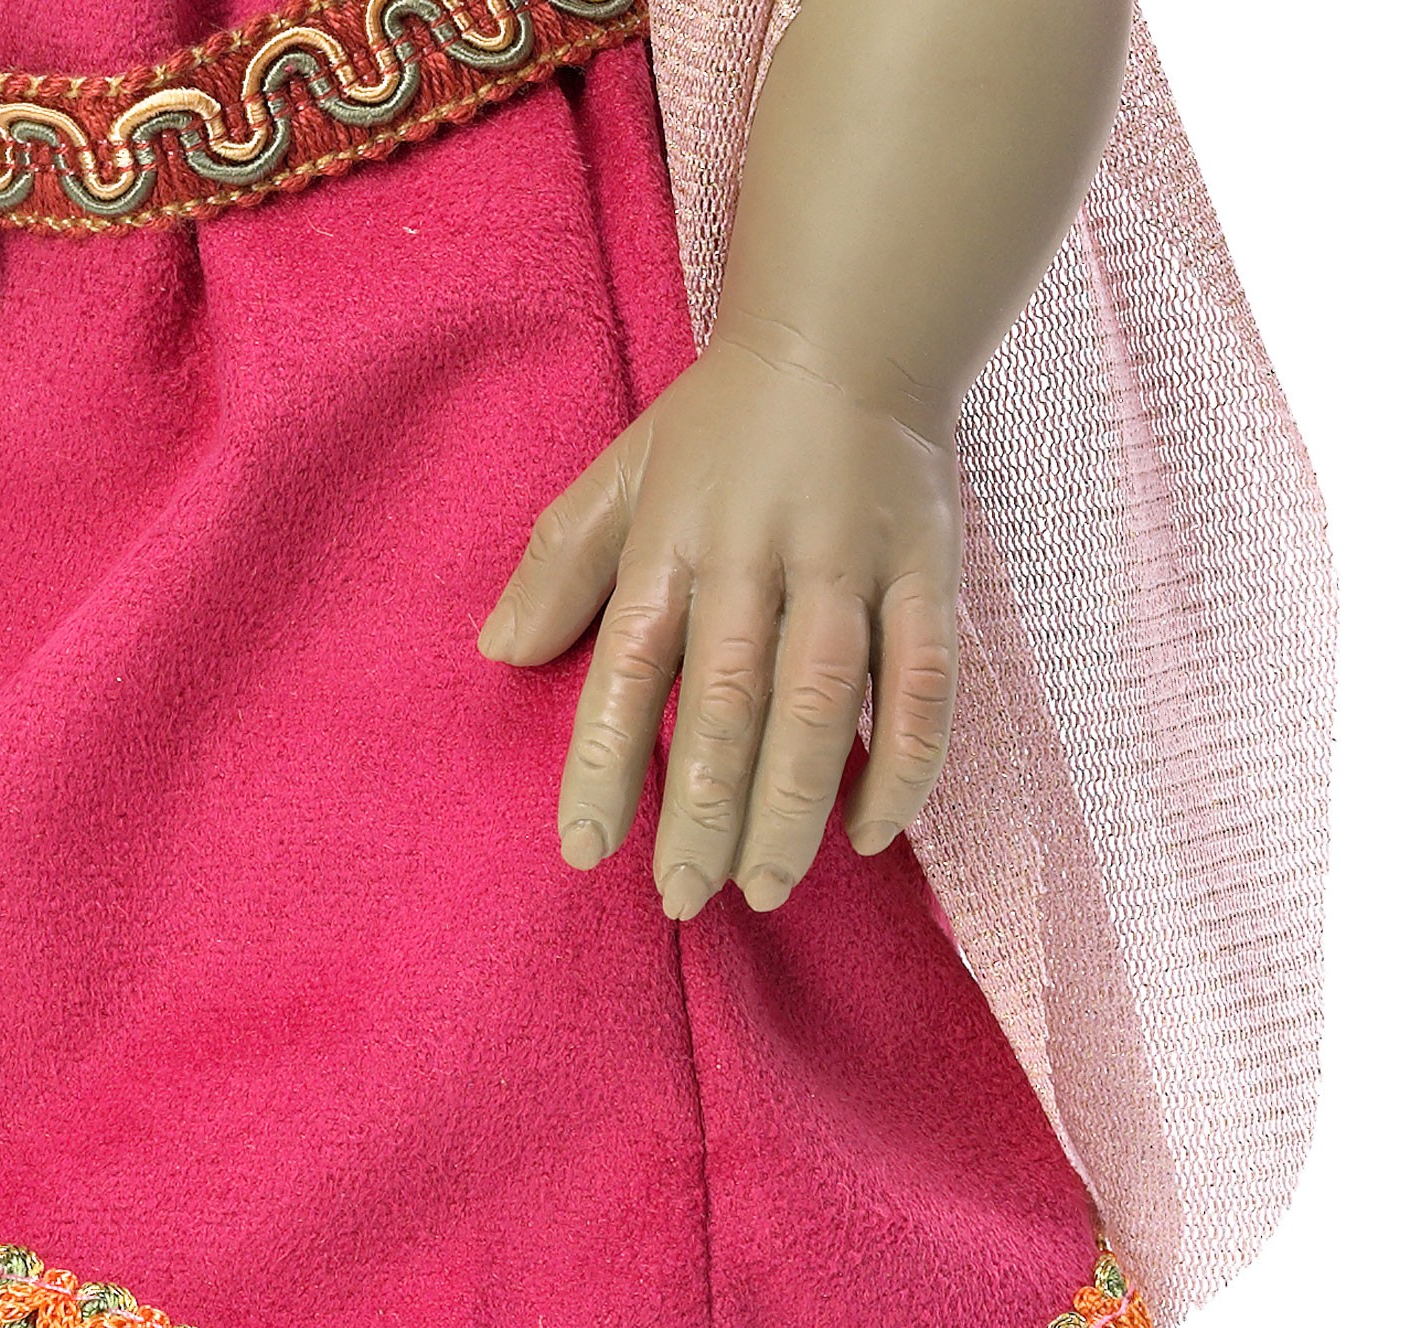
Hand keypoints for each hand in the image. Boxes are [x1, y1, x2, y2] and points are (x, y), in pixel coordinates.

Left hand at [478, 329, 962, 919]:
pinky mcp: (927, 575)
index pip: (627, 671)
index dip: (603, 766)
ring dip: (792, 809)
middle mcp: (756, 560)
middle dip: (702, 814)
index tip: (585, 851)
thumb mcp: (623, 476)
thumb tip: (497, 652)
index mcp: (673, 543)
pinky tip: (870, 832)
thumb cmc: (721, 425)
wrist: (852, 334)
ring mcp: (848, 569)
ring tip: (764, 888)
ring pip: (821, 708)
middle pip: (726, 706)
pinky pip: (924, 686)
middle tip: (684, 896)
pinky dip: (904, 765)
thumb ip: (560, 564)